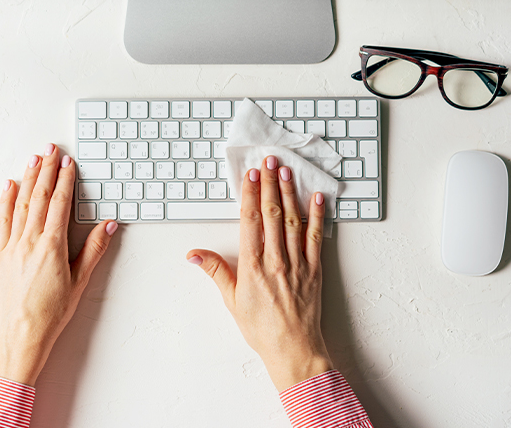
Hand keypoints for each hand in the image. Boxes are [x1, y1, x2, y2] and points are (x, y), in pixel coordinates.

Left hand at [0, 143, 117, 385]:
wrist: (22, 333)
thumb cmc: (52, 311)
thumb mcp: (80, 280)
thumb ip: (94, 249)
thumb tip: (109, 225)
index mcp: (52, 246)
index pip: (60, 204)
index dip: (65, 181)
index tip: (69, 164)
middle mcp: (30, 241)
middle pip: (40, 197)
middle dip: (47, 171)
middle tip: (51, 150)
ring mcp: (12, 246)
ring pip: (21, 204)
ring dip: (28, 179)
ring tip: (34, 160)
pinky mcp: (0, 254)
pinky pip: (2, 220)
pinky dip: (5, 200)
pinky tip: (8, 186)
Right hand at [187, 156, 331, 391]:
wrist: (293, 348)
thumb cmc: (261, 327)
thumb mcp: (231, 299)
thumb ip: (215, 271)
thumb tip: (193, 254)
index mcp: (252, 265)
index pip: (250, 220)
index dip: (250, 194)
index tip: (250, 175)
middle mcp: (275, 259)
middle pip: (272, 213)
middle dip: (269, 184)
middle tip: (269, 162)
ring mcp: (297, 262)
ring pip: (293, 219)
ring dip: (289, 192)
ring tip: (286, 172)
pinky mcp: (314, 268)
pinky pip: (316, 236)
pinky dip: (316, 215)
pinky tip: (316, 197)